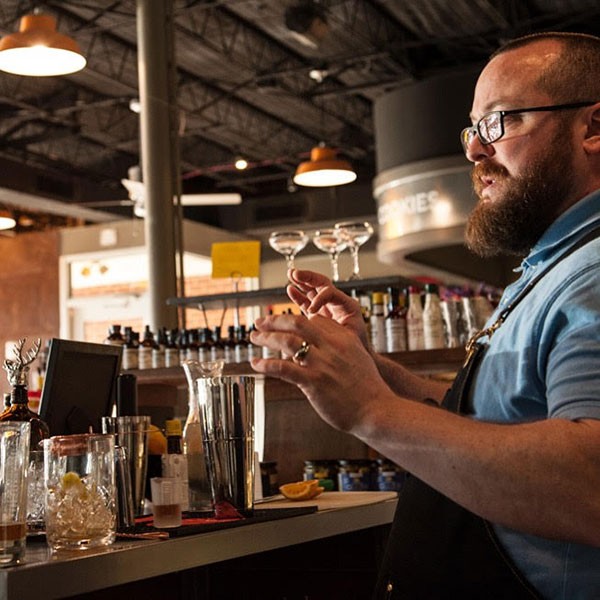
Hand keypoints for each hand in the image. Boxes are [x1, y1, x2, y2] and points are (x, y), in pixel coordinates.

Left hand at [250, 311, 389, 432]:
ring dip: (267, 337)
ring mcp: (322, 364)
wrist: (378, 410)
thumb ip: (339, 348)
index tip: (282, 322)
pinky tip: (256, 364)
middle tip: (260, 323)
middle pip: (296, 322)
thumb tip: (321, 346)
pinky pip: (284, 368)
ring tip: (254, 338)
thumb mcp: (357, 358)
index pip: (313, 319)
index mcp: (343, 338)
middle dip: (275, 320)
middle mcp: (332, 346)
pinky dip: (266, 364)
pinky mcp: (314, 382)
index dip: (294, 318)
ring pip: (287, 341)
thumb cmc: (368, 388)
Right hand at [286, 269, 369, 348]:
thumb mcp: (349, 337)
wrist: (358, 356)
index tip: (311, 312)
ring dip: (301, 282)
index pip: (330, 293)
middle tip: (295, 273)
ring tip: (290, 274)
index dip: (318, 299)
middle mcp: (337, 303)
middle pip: (322, 283)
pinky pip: (307, 302)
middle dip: (308, 277)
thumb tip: (320, 331)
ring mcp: (327, 308)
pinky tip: (290, 289)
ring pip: (313, 290)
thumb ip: (335, 333)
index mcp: (347, 305)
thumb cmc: (358, 348)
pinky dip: (298, 295)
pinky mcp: (318, 316)